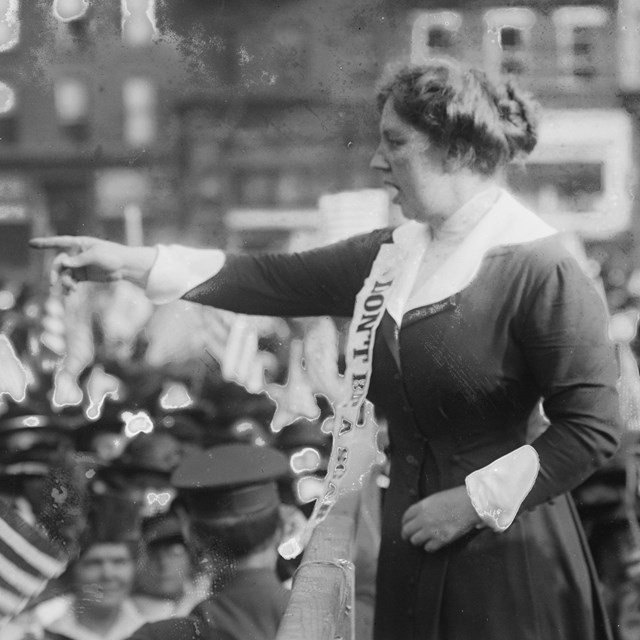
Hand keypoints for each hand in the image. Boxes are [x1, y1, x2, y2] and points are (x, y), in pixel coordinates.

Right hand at [29, 235, 155, 293]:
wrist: (125, 266)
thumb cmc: (112, 255)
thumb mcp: (96, 256)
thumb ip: (79, 260)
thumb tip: (63, 263)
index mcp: (79, 244)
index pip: (59, 242)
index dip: (45, 243)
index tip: (31, 243)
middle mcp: (76, 254)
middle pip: (59, 263)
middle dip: (54, 272)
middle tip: (52, 283)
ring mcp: (79, 265)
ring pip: (64, 274)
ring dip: (64, 282)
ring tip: (71, 289)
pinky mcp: (83, 276)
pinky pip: (72, 281)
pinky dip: (69, 287)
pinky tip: (70, 293)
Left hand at [401, 485, 481, 551]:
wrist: (469, 504)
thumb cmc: (455, 498)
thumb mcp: (435, 498)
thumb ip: (425, 508)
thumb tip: (419, 516)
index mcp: (421, 506)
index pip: (406, 517)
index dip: (404, 523)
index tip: (405, 525)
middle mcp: (423, 519)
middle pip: (407, 530)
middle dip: (406, 535)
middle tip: (407, 537)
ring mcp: (431, 530)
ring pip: (415, 540)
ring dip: (417, 541)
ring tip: (420, 541)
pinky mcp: (441, 539)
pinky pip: (429, 548)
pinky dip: (429, 547)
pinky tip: (431, 545)